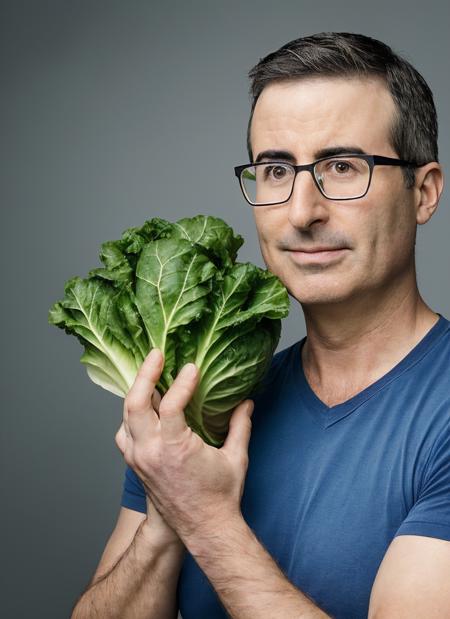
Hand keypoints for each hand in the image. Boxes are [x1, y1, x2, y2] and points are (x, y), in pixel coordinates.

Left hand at [115, 348, 253, 544]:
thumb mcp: (235, 458)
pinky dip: (132, 414)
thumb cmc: (220, 497)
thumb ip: (240, 425)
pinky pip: (124, 431)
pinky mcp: (135, 463)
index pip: (170, 405)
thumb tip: (246, 402)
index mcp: (175, 449)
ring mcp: (138, 458)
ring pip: (125, 416)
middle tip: (156, 354)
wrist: (201, 529)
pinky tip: (145, 406)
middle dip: (145, 374)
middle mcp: (150, 452)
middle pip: (134, 404)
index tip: (192, 367)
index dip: (181, 382)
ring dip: (137, 392)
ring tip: (151, 374)